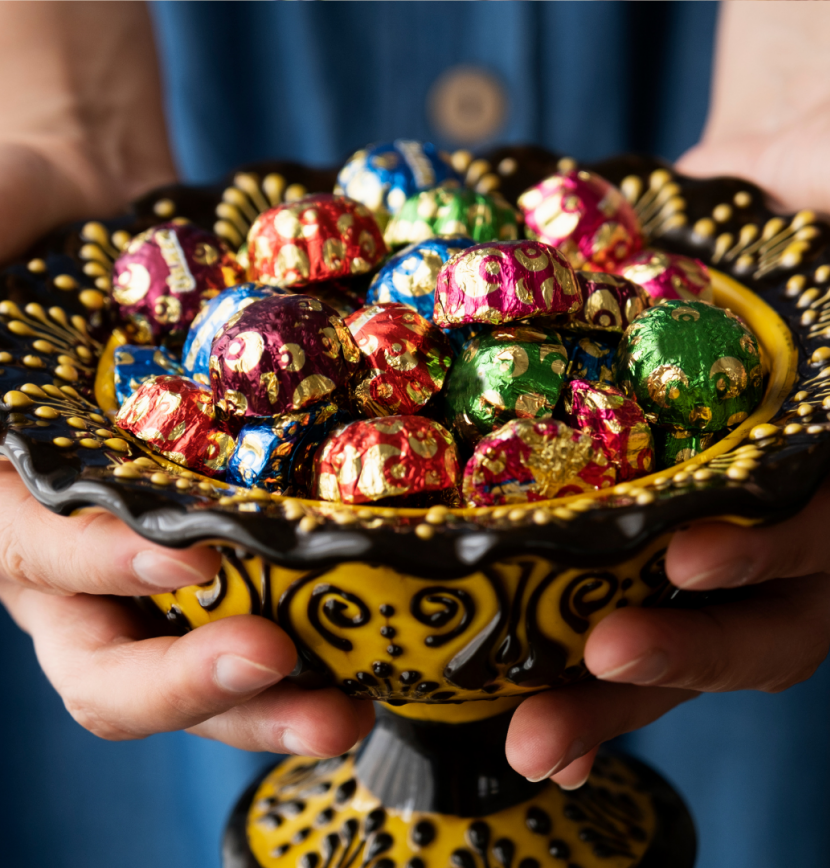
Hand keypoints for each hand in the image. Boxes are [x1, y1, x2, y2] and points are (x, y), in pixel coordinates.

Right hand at [0, 2, 373, 757]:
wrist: (102, 213)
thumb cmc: (15, 219)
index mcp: (8, 500)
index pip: (36, 557)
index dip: (103, 567)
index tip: (189, 559)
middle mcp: (80, 556)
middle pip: (113, 665)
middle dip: (190, 684)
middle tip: (274, 664)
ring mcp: (164, 561)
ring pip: (202, 663)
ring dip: (271, 702)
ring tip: (346, 715)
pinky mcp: (244, 542)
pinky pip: (278, 606)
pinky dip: (327, 640)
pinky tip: (389, 646)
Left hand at [507, 2, 829, 786]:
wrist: (764, 196)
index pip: (826, 529)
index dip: (767, 553)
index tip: (687, 554)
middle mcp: (782, 505)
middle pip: (747, 622)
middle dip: (671, 662)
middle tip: (585, 683)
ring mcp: (705, 514)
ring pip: (669, 627)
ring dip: (602, 691)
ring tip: (527, 739)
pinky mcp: (628, 503)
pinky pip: (596, 586)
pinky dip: (551, 646)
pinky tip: (493, 695)